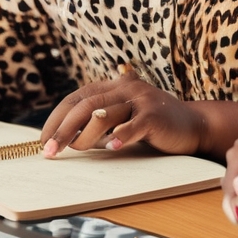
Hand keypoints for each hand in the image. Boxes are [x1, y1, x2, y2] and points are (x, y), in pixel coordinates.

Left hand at [39, 68, 205, 157]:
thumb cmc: (152, 126)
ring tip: (77, 150)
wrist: (193, 125)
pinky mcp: (155, 115)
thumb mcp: (121, 120)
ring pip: (104, 114)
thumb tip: (65, 139)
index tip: (43, 140)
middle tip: (50, 150)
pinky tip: (110, 147)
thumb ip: (98, 124)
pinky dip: (120, 136)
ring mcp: (141, 100)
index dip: (56, 118)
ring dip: (85, 135)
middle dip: (64, 128)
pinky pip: (133, 125)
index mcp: (113, 86)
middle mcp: (125, 87)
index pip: (76, 98)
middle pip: (85, 105)